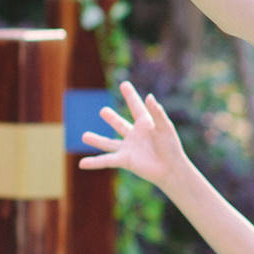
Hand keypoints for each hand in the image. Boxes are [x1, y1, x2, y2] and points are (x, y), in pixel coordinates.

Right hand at [76, 82, 190, 184]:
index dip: (130, 95)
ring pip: (109, 143)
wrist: (172, 170)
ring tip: (84, 136)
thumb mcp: (165, 128)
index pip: (136, 107)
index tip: (124, 84)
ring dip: (97, 140)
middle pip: (120, 125)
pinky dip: (94, 162)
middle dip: (111, 118)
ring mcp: (129, 148)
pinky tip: (82, 163)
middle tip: (103, 111)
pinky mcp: (125, 160)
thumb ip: (157, 113)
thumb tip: (149, 96)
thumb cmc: (172, 148)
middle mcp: (135, 135)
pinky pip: (106, 160)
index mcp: (146, 124)